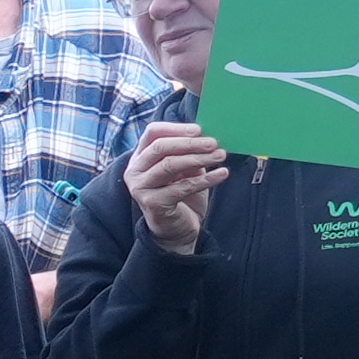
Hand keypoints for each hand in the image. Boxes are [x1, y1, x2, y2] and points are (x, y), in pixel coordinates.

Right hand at [120, 122, 227, 257]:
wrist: (176, 230)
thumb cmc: (179, 196)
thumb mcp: (184, 170)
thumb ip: (188, 153)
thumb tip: (208, 136)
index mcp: (140, 157)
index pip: (153, 133)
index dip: (176, 128)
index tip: (199, 129)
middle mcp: (135, 171)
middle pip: (160, 147)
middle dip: (190, 143)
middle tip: (214, 143)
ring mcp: (141, 188)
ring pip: (170, 165)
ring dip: (199, 158)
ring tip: (221, 156)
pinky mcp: (152, 203)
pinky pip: (183, 187)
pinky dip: (206, 179)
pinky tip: (223, 174)